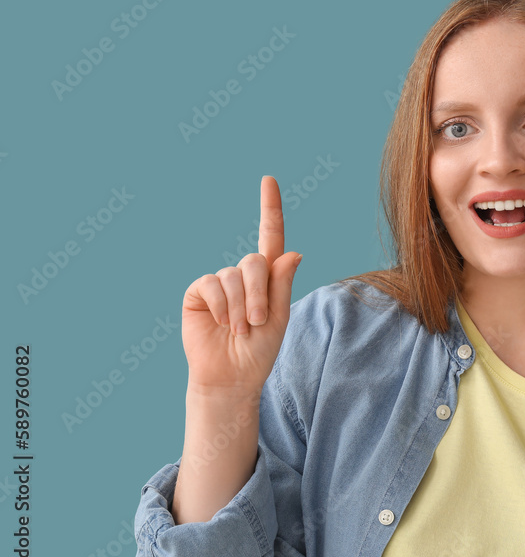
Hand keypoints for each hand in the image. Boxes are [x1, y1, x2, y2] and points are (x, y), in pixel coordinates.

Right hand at [180, 176, 301, 396]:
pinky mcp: (199, 291)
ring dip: (241, 306)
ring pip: (234, 275)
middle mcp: (243, 275)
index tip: (268, 180)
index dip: (270, 208)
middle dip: (260, 294)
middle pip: (255, 261)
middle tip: (257, 322)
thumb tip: (294, 252)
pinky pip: (212, 284)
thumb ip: (282, 284)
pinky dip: (222, 305)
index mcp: (268, 278)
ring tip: (240, 329)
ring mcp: (220, 282)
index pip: (270, 236)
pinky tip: (222, 323)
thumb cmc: (258, 350)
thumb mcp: (279, 318)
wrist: (231, 375)